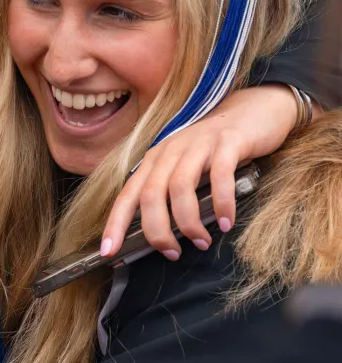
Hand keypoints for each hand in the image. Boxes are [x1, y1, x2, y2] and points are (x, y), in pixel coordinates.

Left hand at [100, 84, 298, 260]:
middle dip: (157, 230)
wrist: (255, 109)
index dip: (115, 223)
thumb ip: (171, 193)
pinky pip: (220, 176)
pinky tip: (226, 222)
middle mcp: (170, 151)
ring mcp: (198, 144)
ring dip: (188, 221)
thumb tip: (161, 234)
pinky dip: (222, 203)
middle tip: (171, 253)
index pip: (127, 194)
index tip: (108, 251)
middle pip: (150, 194)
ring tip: (200, 242)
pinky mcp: (228, 142)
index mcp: (155, 160)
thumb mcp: (185, 168)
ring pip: (179, 187)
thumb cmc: (216, 148)